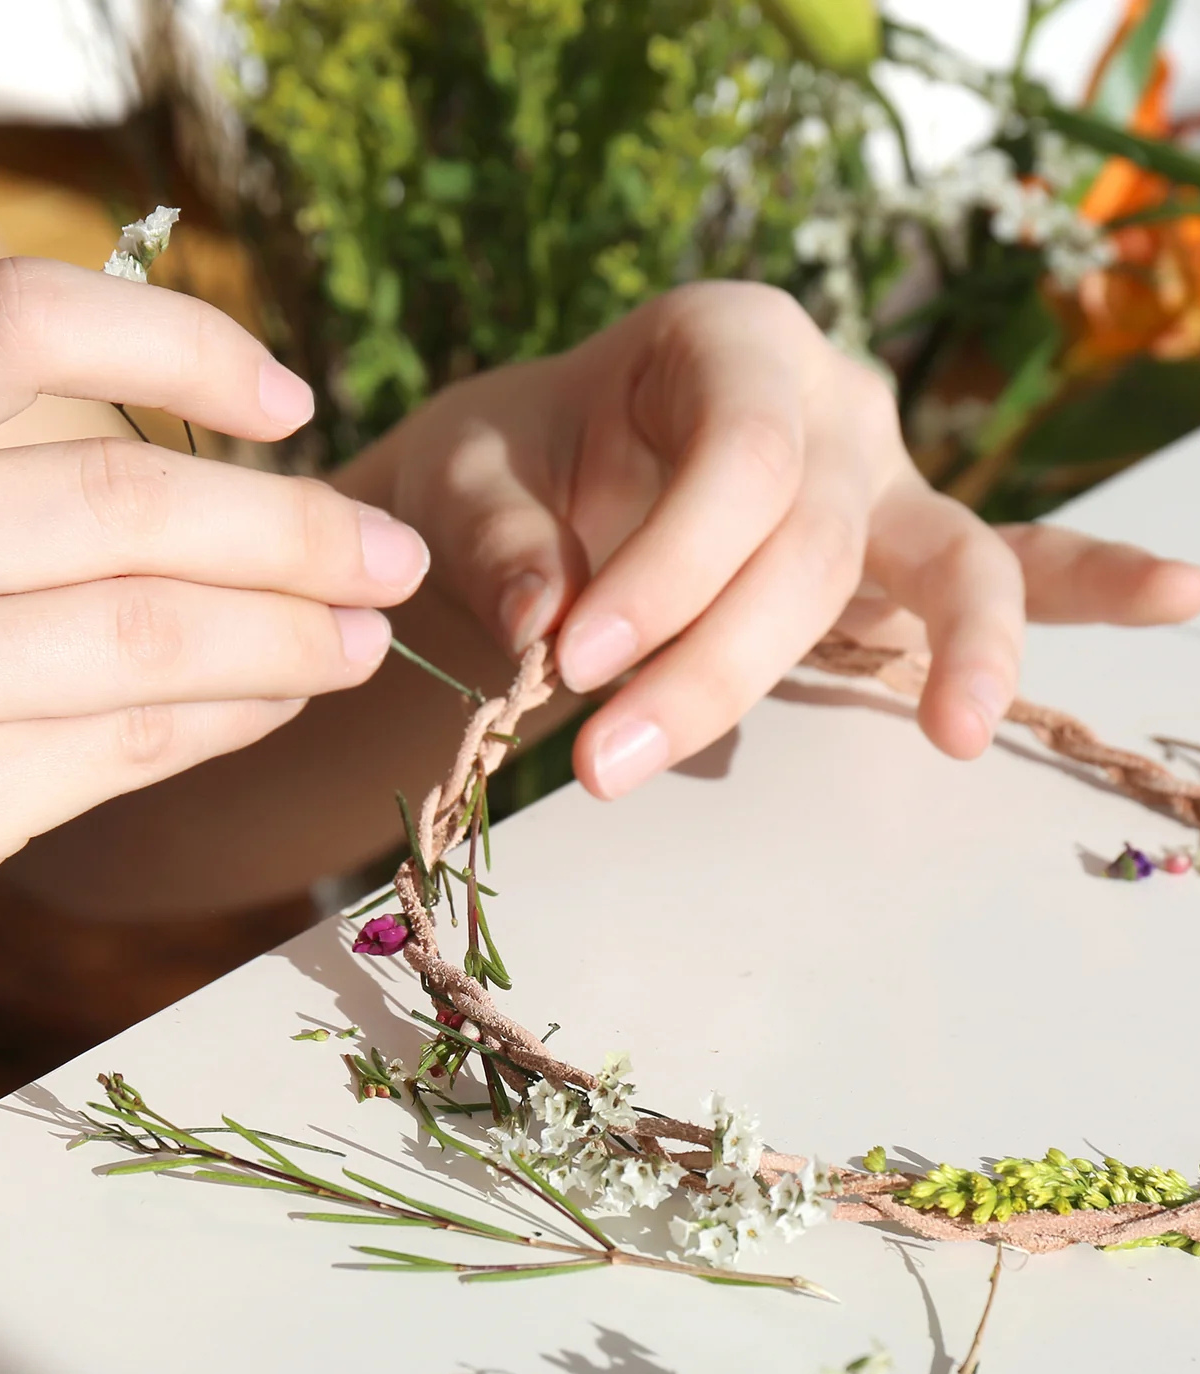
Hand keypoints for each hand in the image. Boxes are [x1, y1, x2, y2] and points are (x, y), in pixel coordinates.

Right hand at [0, 258, 428, 860]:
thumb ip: (18, 426)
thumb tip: (240, 412)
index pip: (27, 329)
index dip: (177, 349)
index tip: (292, 400)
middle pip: (122, 507)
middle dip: (290, 533)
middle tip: (395, 556)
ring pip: (139, 637)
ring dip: (284, 637)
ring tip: (365, 634)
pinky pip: (111, 749)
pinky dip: (218, 721)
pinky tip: (278, 699)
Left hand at [378, 281, 1199, 797]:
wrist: (548, 468)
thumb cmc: (517, 465)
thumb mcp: (471, 479)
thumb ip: (501, 539)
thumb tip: (552, 624)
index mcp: (727, 340)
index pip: (739, 461)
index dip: (667, 572)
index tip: (572, 665)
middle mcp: (830, 397)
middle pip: (818, 539)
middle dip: (718, 663)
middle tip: (608, 764)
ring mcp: (885, 477)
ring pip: (950, 555)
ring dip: (963, 648)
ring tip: (955, 725)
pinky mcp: (904, 553)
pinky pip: (1006, 564)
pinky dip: (1083, 587)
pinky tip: (1172, 595)